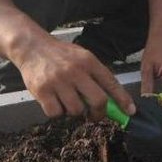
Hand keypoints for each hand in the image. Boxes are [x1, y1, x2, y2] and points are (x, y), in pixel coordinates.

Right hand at [14, 36, 135, 120]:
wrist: (31, 47)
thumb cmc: (59, 54)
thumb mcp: (81, 56)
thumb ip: (94, 75)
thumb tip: (111, 100)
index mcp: (88, 60)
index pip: (110, 82)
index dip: (122, 99)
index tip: (130, 111)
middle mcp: (75, 70)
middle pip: (98, 101)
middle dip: (99, 113)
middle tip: (94, 115)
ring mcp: (58, 81)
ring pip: (76, 110)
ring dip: (74, 111)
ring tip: (67, 100)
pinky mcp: (42, 91)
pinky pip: (56, 114)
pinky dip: (57, 113)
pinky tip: (54, 101)